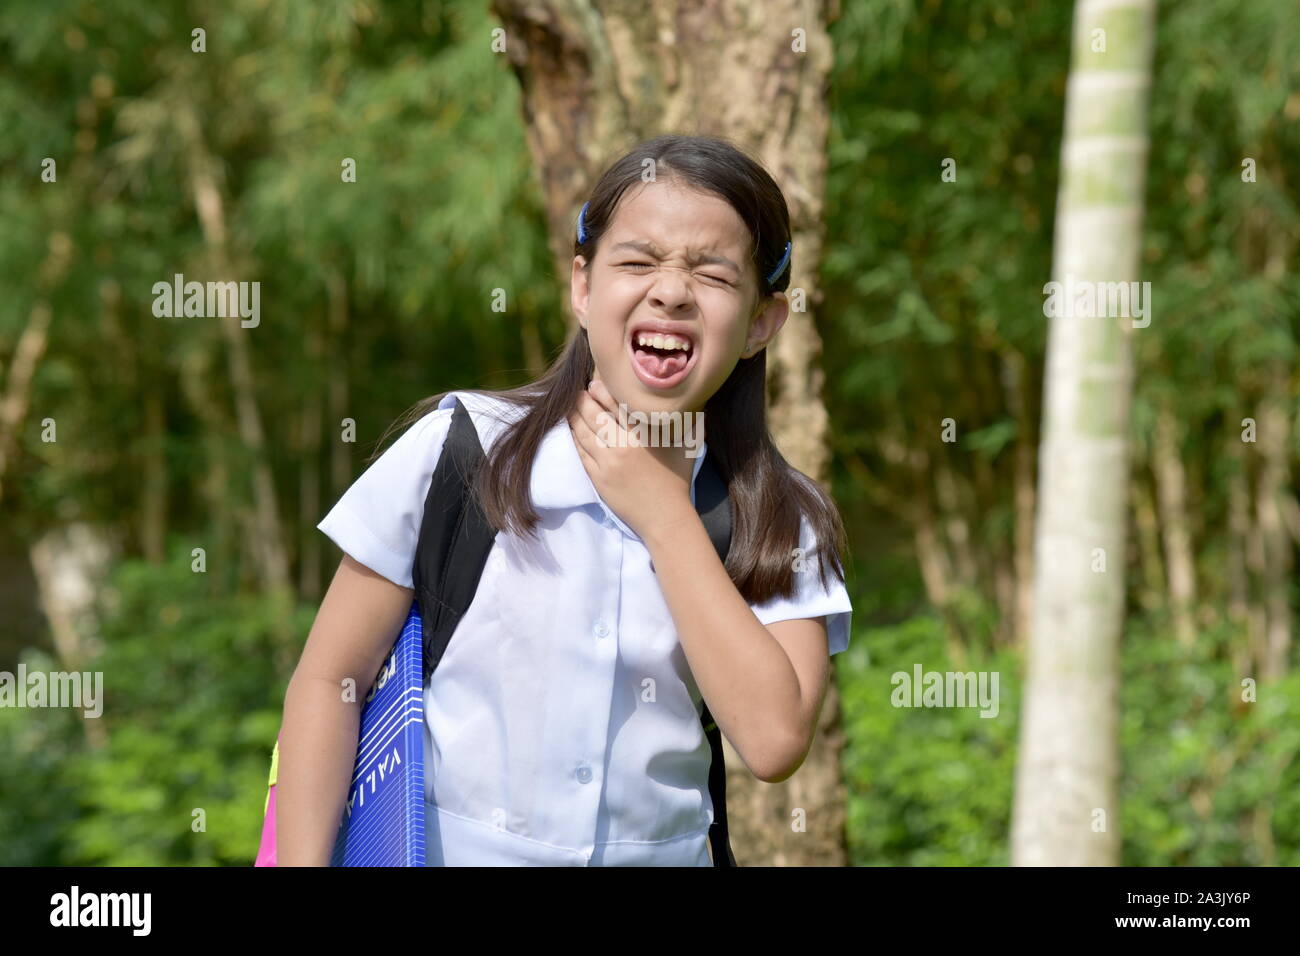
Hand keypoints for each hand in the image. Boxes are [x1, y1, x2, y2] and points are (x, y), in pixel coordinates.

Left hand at [567, 376, 698, 541]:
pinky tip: (572, 430)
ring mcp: (608, 463)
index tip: (594, 383)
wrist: (665, 516)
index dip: (602, 391)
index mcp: (643, 434)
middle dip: (583, 401)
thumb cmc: (677, 479)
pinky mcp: (598, 479)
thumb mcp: (686, 446)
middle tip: (578, 392)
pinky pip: (581, 453)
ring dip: (574, 417)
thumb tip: (697, 398)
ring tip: (570, 407)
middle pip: (595, 416)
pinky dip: (575, 439)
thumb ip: (689, 419)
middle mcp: (623, 445)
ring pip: (584, 434)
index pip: (617, 404)